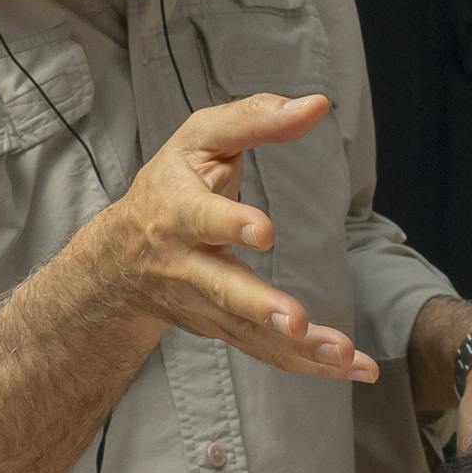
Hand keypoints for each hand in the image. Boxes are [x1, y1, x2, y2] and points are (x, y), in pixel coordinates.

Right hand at [77, 93, 378, 385]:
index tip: (265, 233)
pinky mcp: (222, 328)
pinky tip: (352, 368)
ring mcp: (203, 304)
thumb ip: (255, 119)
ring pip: (250, 331)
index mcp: (177, 212)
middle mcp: (187, 265)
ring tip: (346, 356)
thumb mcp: (199, 139)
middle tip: (296, 322)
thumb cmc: (170, 184)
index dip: (231, 224)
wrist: (119, 258)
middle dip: (260, 308)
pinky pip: (266, 351)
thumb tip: (316, 105)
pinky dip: (308, 364)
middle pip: (223, 289)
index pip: (203, 218)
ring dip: (298, 348)